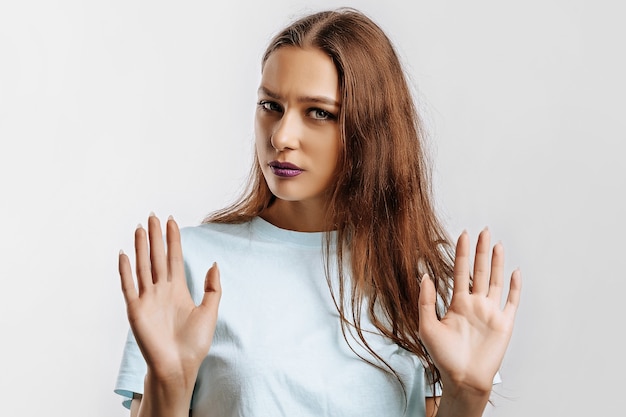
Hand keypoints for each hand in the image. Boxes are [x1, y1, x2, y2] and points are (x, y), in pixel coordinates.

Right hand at [118, 214, 220, 384]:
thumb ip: (212, 288)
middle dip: (156, 236)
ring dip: (141, 247)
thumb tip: (214, 263)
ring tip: (139, 228)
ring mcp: (147, 299)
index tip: (171, 221)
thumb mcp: (210, 311)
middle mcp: (161, 291)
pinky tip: (124, 254)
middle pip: (157, 257)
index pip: (174, 258)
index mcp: (178, 289)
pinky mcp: (136, 310)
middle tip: (152, 215)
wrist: (180, 366)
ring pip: (143, 266)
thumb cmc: (195, 343)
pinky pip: (129, 286)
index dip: (173, 239)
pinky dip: (125, 270)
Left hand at [418, 228, 520, 394]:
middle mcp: (475, 304)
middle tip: (483, 230)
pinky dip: (514, 287)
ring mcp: (490, 312)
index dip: (462, 252)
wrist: (462, 379)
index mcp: (457, 303)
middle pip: (479, 271)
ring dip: (496, 262)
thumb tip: (424, 275)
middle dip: (481, 250)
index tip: (463, 234)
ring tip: (497, 243)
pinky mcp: (504, 323)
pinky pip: (511, 301)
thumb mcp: (427, 326)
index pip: (460, 271)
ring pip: (495, 281)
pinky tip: (515, 271)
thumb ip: (425, 300)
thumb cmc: (443, 357)